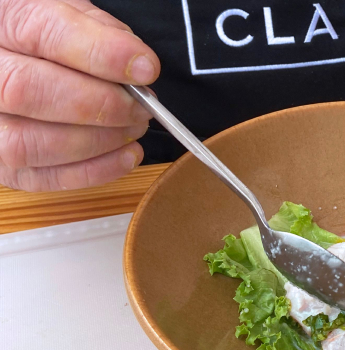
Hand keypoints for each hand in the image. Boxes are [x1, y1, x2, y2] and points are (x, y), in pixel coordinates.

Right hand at [0, 0, 159, 191]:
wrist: (20, 61)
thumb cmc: (49, 38)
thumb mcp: (72, 12)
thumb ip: (101, 31)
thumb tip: (137, 66)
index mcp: (0, 21)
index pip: (42, 33)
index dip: (99, 54)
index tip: (145, 69)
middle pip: (26, 90)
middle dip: (100, 104)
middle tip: (141, 107)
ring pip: (27, 141)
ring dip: (96, 140)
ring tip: (133, 128)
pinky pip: (37, 177)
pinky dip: (90, 171)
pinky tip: (125, 155)